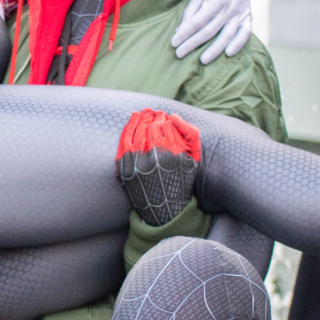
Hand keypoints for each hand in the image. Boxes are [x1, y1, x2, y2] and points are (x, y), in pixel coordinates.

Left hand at [116, 108, 201, 227]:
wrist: (164, 207)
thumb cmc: (182, 178)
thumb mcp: (195, 159)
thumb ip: (191, 134)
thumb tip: (174, 116)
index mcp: (173, 155)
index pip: (166, 126)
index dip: (165, 119)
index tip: (165, 116)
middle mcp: (154, 159)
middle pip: (150, 127)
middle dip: (152, 117)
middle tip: (154, 112)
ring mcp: (136, 163)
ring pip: (136, 131)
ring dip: (140, 119)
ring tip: (144, 113)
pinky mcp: (123, 168)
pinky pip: (123, 142)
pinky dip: (128, 129)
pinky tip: (132, 121)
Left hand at [176, 0, 251, 61]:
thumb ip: (190, 12)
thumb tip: (179, 32)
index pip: (197, 22)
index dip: (185, 34)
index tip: (173, 43)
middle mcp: (230, 8)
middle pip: (209, 31)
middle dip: (193, 44)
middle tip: (179, 55)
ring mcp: (240, 13)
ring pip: (227, 35)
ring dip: (215, 49)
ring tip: (202, 61)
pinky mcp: (248, 16)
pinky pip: (245, 33)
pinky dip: (238, 44)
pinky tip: (228, 54)